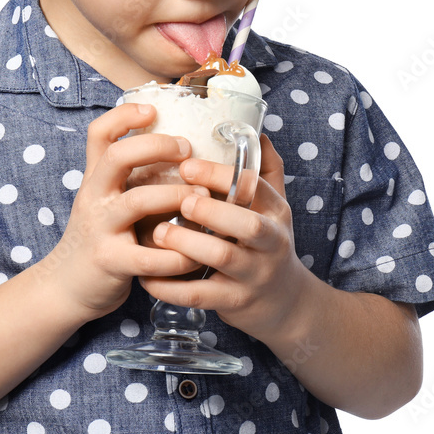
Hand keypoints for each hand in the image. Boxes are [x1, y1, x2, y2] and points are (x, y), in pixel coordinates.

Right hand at [40, 102, 208, 318]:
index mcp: (96, 179)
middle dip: (156, 146)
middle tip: (187, 150)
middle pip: (117, 156)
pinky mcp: (110, 262)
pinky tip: (196, 254)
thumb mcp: (109, 201)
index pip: (99, 134)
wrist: (66, 287)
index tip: (152, 109)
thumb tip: (186, 153)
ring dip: (176, 196)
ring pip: (137, 202)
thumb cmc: (102, 238)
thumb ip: (135, 180)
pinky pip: (149, 257)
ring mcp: (100, 229)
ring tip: (203, 197)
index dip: (124, 115)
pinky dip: (177, 256)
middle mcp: (94, 197)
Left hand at [138, 133, 307, 340]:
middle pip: (247, 224)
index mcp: (275, 212)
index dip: (220, 175)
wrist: (286, 303)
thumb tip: (255, 130)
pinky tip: (147, 276)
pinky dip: (171, 287)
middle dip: (210, 210)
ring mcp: (254, 274)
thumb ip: (266, 170)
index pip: (254, 187)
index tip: (186, 165)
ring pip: (222, 257)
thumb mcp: (274, 207)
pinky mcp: (236, 302)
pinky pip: (200, 295)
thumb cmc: (268, 244)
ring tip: (156, 233)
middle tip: (179, 200)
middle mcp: (270, 242)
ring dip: (186, 244)